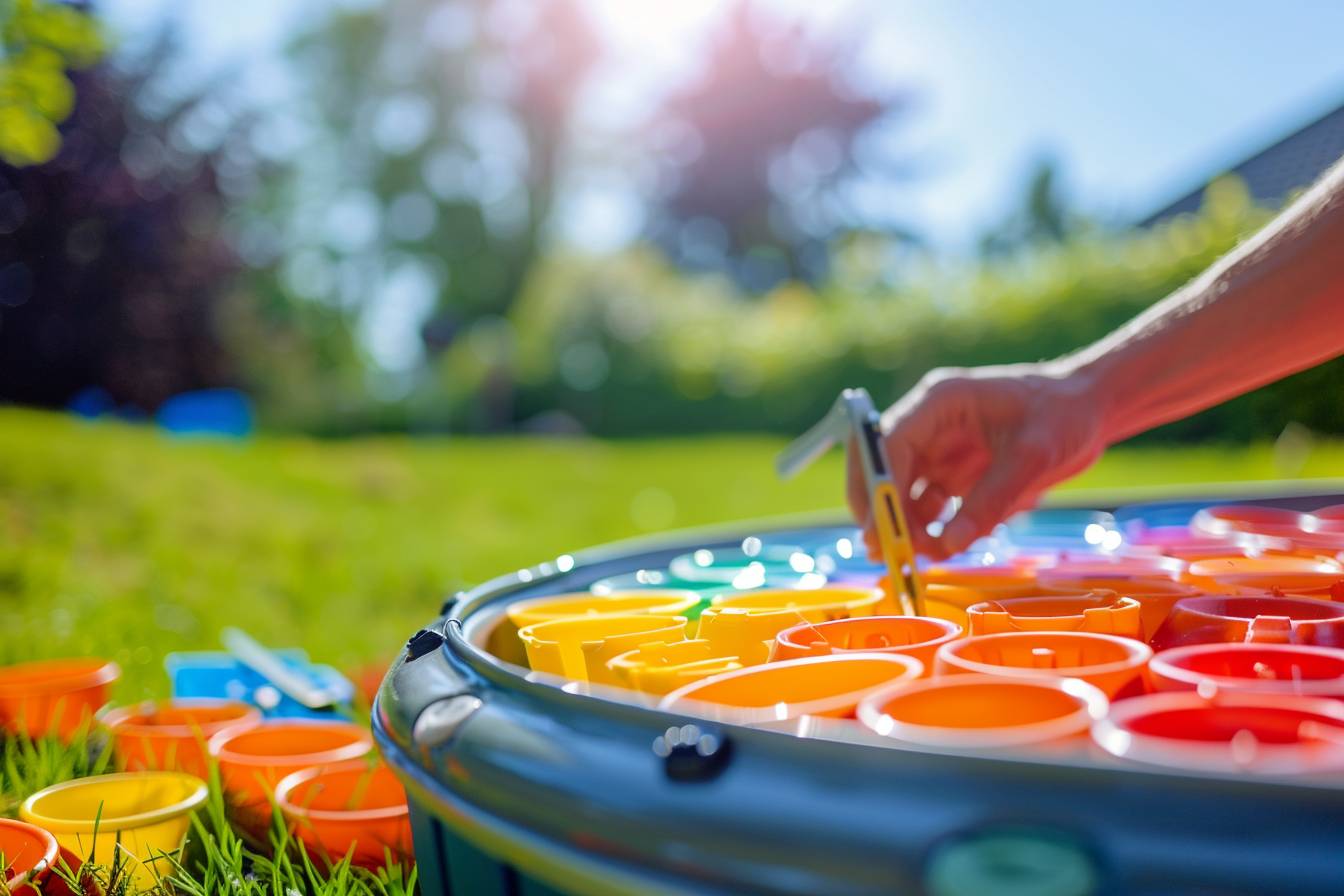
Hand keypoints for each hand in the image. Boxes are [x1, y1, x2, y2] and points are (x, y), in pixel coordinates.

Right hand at [847, 363, 1108, 561]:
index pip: (887, 443)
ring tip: (926, 555)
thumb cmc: (1065, 415)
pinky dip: (929, 529)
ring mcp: (938, 451)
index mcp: (939, 402)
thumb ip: (990, 500)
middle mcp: (929, 425)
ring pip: (900, 492)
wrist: (1091, 410)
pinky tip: (943, 548)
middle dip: (880, 509)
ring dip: (904, 525)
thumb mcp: (1033, 456)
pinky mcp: (952, 474)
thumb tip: (949, 544)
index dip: (877, 486)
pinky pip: (926, 506)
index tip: (878, 527)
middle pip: (882, 468)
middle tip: (884, 550)